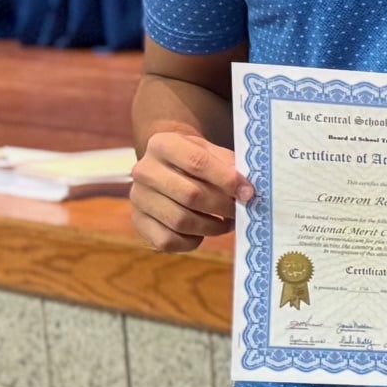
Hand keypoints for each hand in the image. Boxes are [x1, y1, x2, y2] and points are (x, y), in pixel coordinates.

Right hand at [129, 131, 252, 252]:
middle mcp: (144, 170)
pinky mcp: (138, 221)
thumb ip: (230, 167)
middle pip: (190, 195)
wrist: (168, 166)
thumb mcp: (212, 152)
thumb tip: (247, 192)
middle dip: (222, 207)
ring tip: (226, 222)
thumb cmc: (197, 160)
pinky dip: (192, 242)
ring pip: (180, 221)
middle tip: (239, 211)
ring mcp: (137, 197)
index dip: (227, 180)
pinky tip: (203, 232)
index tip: (248, 193)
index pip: (197, 162)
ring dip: (211, 227)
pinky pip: (168, 241)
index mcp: (163, 144)